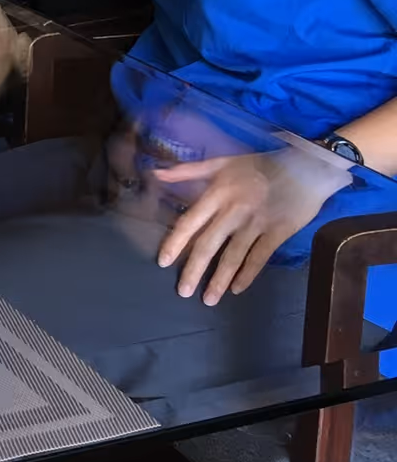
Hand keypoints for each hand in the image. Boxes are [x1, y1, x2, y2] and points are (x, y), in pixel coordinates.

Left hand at [153, 145, 350, 303]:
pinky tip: (237, 289)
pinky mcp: (277, 233)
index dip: (175, 243)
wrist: (305, 167)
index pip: (190, 222)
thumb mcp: (221, 162)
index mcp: (217, 194)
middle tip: (182, 292)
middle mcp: (233, 212)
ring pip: (233, 256)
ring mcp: (255, 224)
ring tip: (208, 299)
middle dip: (194, 270)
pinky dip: (248, 275)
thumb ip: (188, 170)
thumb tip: (157, 173)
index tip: (162, 262)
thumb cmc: (259, 165)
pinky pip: (259, 258)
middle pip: (208, 245)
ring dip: (219, 280)